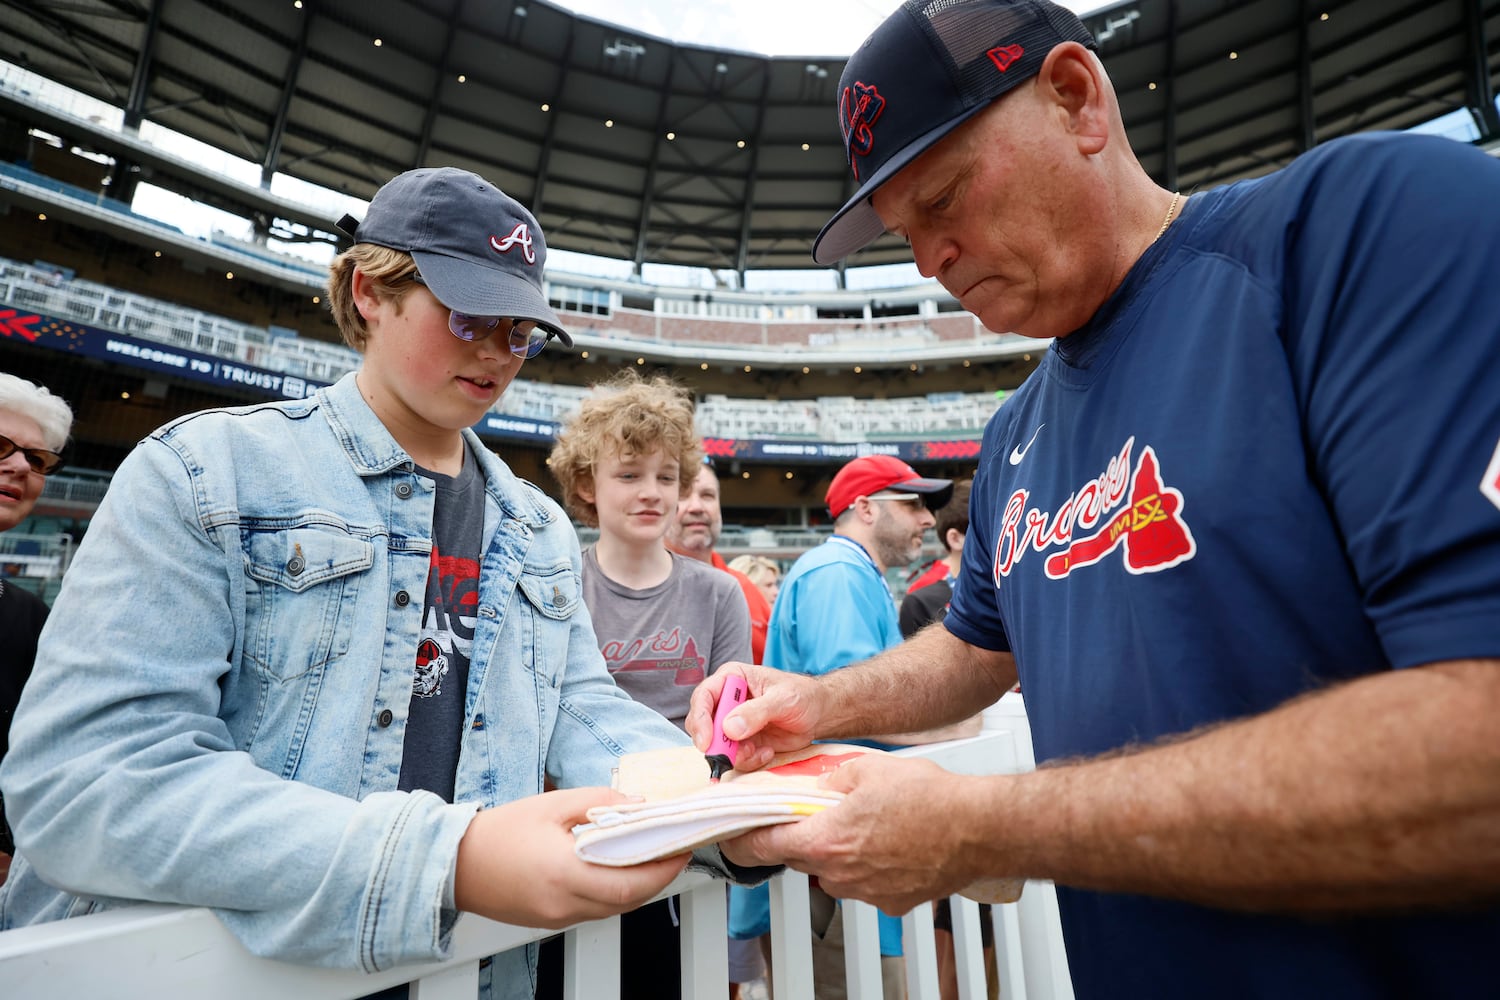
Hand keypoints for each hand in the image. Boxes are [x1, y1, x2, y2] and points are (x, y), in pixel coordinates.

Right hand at [454, 788, 688, 927]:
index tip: (682, 848)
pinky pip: (595, 910)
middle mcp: (565, 904)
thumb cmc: (500, 832)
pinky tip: (619, 870)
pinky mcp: (552, 922)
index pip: (630, 882)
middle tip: (675, 852)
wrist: (455, 864)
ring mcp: (558, 918)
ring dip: (638, 887)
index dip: (663, 869)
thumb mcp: (553, 805)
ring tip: (652, 858)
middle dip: (659, 878)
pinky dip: (614, 893)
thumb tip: (638, 806)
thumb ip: (601, 803)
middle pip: (629, 901)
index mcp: (565, 873)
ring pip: (614, 909)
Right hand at [686, 663, 826, 771]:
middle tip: (731, 755)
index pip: (704, 696)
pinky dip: (749, 759)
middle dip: (715, 743)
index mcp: (732, 679)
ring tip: (761, 749)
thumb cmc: (802, 696)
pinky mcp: (742, 742)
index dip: (700, 719)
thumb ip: (756, 712)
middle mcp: (727, 701)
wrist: (819, 714)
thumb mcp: (783, 699)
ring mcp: (733, 724)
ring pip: (716, 745)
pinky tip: (767, 751)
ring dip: (736, 754)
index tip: (707, 741)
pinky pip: (734, 757)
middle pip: (702, 724)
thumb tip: (729, 728)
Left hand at [720, 754, 994, 914]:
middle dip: (800, 836)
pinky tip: (889, 842)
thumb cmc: (930, 799)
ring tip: (865, 823)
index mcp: (825, 840)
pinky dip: (868, 865)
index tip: (732, 833)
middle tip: (814, 811)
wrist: (978, 828)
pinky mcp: (890, 902)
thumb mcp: (866, 768)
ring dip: (837, 850)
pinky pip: (864, 883)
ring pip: (832, 872)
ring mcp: (866, 893)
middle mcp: (839, 874)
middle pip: (798, 858)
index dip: (741, 839)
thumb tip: (813, 777)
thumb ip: (828, 775)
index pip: (761, 847)